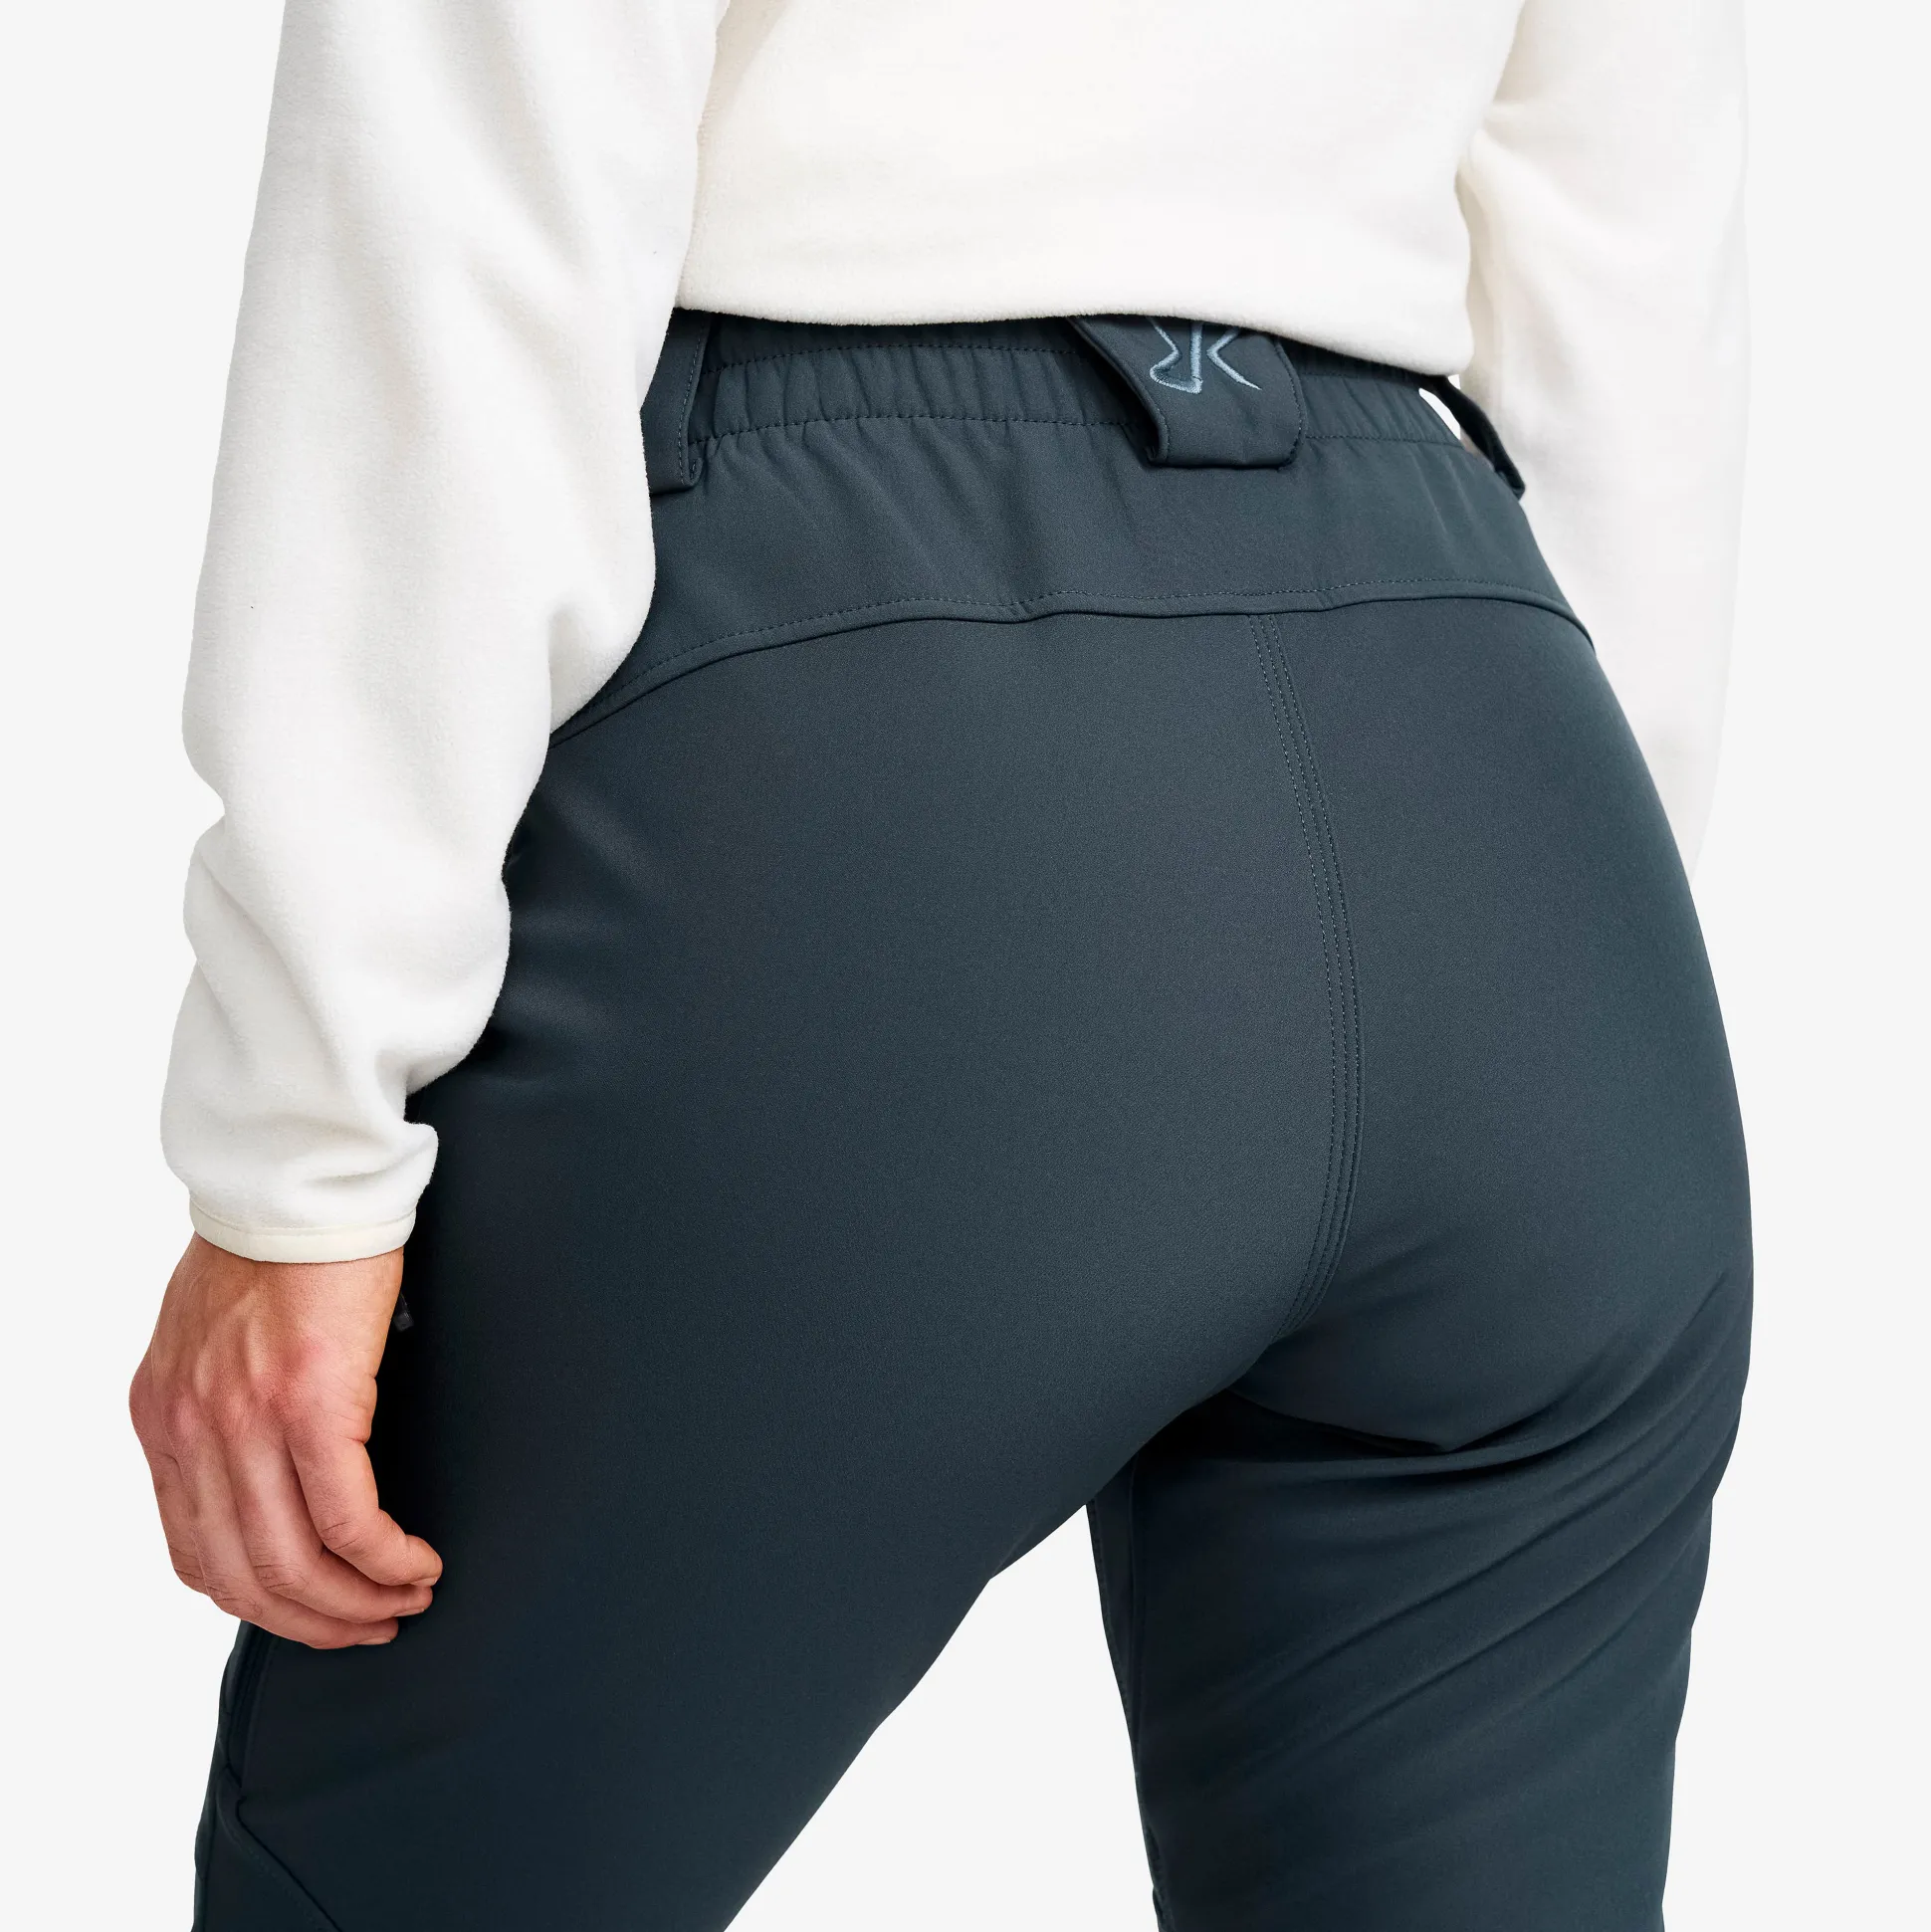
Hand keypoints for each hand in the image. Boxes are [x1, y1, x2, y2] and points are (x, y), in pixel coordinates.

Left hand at [130, 1236, 441, 1647]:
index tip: (315, 1610)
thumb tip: (270, 1462)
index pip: (195, 1554)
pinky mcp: (309, 1404)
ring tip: (405, 1598)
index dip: (262, 1602)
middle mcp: (189, 1433)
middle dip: (315, 1621)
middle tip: (372, 1625)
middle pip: (244, 1577)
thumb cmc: (273, 1243)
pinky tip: (415, 1561)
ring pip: (294, 1562)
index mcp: (164, 1419)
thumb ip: (223, 1404)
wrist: (297, 1181)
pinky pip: (345, 1516)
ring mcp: (243, 1423)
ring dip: (355, 1601)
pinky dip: (383, 1556)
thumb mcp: (214, 1337)